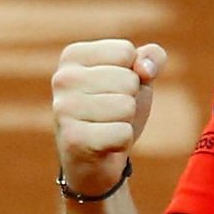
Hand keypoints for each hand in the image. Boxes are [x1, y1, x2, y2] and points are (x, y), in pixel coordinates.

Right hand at [52, 39, 166, 197]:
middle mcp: (62, 78)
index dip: (133, 74)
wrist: (93, 162)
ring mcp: (64, 109)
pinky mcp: (73, 139)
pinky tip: (104, 145)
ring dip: (126, 121)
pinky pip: (123, 133)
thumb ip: (150, 57)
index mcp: (73, 56)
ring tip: (106, 127)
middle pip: (128, 79)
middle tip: (110, 114)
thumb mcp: (137, 78)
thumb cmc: (114, 112)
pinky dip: (122, 142)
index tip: (113, 90)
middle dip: (130, 100)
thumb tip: (145, 69)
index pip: (125, 51)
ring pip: (127, 106)